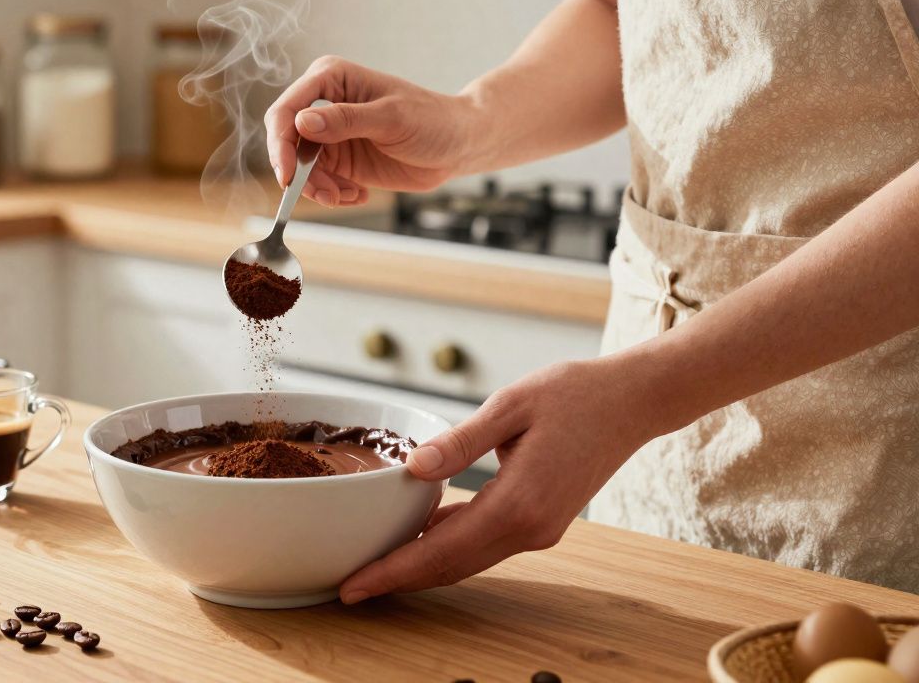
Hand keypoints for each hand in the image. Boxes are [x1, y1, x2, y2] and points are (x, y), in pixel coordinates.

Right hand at [264, 55, 483, 206]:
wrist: (457, 145)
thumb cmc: (432, 120)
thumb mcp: (391, 118)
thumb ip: (346, 120)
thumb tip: (301, 123)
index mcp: (331, 79)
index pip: (287, 109)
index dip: (280, 143)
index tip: (289, 174)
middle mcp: (323, 105)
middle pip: (286, 141)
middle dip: (299, 173)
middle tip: (325, 194)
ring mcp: (329, 134)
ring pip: (300, 168)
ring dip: (318, 188)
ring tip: (348, 195)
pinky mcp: (338, 160)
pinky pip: (318, 183)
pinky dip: (332, 195)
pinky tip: (358, 194)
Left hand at [338, 356, 662, 602]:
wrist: (632, 401)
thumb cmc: (574, 394)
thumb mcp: (511, 406)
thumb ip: (460, 442)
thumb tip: (412, 469)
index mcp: (518, 503)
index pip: (441, 551)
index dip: (393, 571)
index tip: (353, 585)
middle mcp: (529, 528)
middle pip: (450, 567)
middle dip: (398, 579)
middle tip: (349, 586)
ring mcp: (538, 530)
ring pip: (467, 560)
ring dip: (421, 566)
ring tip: (374, 567)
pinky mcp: (541, 521)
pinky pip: (484, 543)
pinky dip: (448, 546)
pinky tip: (418, 535)